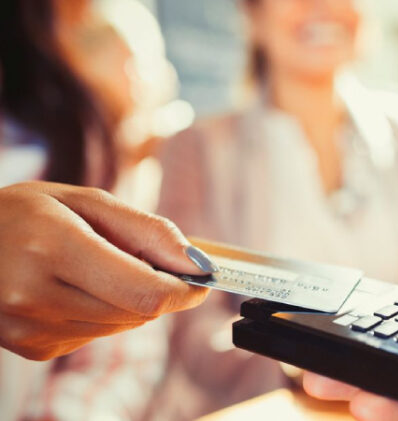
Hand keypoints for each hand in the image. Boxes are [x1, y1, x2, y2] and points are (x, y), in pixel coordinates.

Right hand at [0, 181, 211, 359]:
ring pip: (123, 326)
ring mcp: (30, 329)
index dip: (184, 290)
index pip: (144, 292)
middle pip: (139, 313)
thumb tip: (197, 263)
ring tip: (95, 267)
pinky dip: (104, 312)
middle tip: (142, 258)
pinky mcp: (32, 348)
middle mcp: (35, 295)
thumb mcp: (84, 201)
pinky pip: (98, 335)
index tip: (202, 278)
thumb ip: (147, 230)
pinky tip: (73, 287)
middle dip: (158, 288)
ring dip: (130, 299)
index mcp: (51, 248)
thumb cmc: (24, 213)